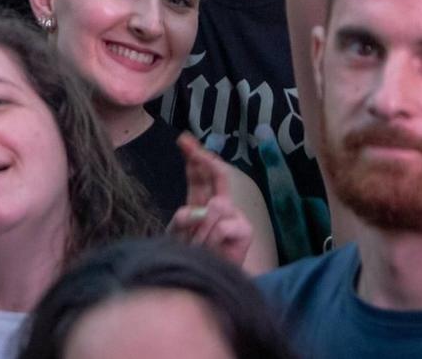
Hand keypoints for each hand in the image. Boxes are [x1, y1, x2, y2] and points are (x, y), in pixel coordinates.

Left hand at [166, 134, 253, 267]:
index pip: (197, 175)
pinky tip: (212, 248)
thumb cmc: (192, 258)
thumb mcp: (177, 235)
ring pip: (217, 205)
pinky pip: (224, 225)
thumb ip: (183, 220)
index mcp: (200, 202)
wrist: (207, 281)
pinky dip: (213, 238)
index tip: (183, 140)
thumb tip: (199, 210)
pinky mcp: (244, 229)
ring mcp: (233, 215)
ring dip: (202, 228)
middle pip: (215, 174)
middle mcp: (219, 204)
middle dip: (203, 159)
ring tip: (199, 245)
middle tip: (194, 150)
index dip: (192, 157)